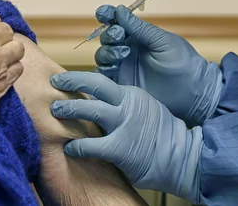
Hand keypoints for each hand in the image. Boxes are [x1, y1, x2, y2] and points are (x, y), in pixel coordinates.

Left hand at [50, 71, 201, 201]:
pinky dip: (77, 146)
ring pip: (90, 109)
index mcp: (132, 94)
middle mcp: (127, 104)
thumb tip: (101, 103)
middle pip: (94, 84)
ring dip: (69, 109)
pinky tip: (69, 149)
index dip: (81, 80)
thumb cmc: (163, 135)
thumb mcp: (146, 108)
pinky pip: (91, 145)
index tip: (66, 81)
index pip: (101, 82)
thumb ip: (124, 104)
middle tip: (55, 83)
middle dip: (71, 81)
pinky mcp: (121, 148)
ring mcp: (124, 125)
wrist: (183, 157)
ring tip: (55, 111)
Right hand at [94, 5, 222, 126]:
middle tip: (120, 36)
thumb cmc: (183, 63)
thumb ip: (140, 28)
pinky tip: (113, 69)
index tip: (103, 13)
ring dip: (108, 51)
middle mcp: (128, 49)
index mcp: (138, 35)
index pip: (117, 21)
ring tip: (123, 54)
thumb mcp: (162, 41)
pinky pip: (103, 76)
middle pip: (106, 37)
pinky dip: (103, 70)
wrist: (192, 93)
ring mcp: (123, 67)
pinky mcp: (121, 85)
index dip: (107, 15)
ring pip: (102, 55)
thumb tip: (119, 9)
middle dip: (109, 34)